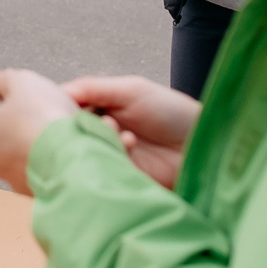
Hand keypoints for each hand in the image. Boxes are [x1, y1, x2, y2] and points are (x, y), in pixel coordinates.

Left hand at [0, 68, 83, 195]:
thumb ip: (6, 80)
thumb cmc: (43, 118)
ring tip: (63, 139)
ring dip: (45, 150)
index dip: (19, 111)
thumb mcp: (23, 81)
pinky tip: (67, 156)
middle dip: (31, 132)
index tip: (34, 108)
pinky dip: (55, 166)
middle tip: (50, 122)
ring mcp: (15, 180)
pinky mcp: (36, 193)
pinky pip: (46, 175)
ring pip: (31, 160)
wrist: (69, 155)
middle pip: (14, 141)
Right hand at [63, 76, 197, 187]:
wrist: (207, 144)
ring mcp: (110, 157)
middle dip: (82, 128)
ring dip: (101, 143)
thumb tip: (59, 92)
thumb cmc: (173, 112)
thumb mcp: (133, 90)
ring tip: (126, 137)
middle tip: (106, 124)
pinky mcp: (120, 179)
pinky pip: (101, 173)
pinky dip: (111, 160)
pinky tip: (131, 147)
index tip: (64, 110)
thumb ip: (94, 88)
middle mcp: (100, 133)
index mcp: (99, 109)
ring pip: (84, 154)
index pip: (65, 111)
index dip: (61, 110)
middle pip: (69, 135)